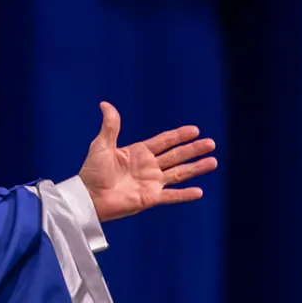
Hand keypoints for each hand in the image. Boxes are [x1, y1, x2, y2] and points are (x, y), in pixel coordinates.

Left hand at [78, 102, 216, 221]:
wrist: (88, 196)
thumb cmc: (92, 171)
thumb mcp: (101, 145)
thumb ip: (110, 126)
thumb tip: (105, 104)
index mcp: (138, 152)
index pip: (164, 141)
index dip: (179, 136)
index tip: (195, 130)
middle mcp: (148, 167)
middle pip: (176, 156)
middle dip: (193, 150)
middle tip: (211, 143)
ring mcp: (151, 183)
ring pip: (179, 173)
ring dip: (196, 168)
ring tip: (213, 161)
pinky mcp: (150, 198)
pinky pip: (171, 195)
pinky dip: (184, 195)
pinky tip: (199, 191)